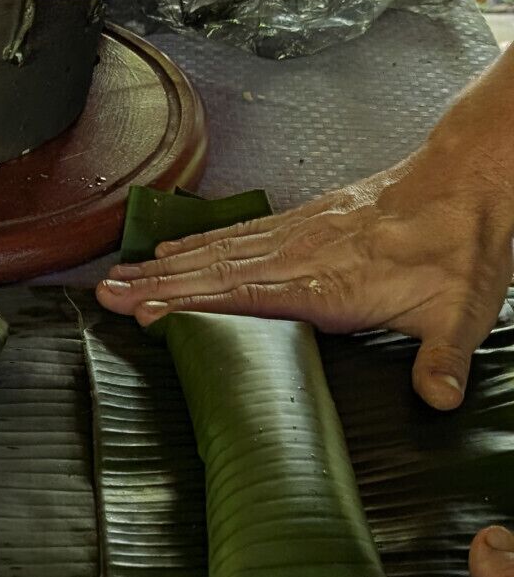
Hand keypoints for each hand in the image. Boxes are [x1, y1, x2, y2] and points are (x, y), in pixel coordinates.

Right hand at [98, 145, 513, 411]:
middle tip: (106, 296)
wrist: (470, 178)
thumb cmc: (462, 243)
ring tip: (120, 278)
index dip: (197, 306)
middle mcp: (305, 252)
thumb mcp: (463, 310)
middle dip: (158, 285)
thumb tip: (438, 398)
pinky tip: (174, 249)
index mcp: (333, 281)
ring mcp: (301, 232)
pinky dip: (199, 242)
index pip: (249, 296)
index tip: (149, 315)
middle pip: (218, 271)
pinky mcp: (305, 219)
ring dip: (166, 266)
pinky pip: (239, 233)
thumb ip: (444, 358)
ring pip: (220, 250)